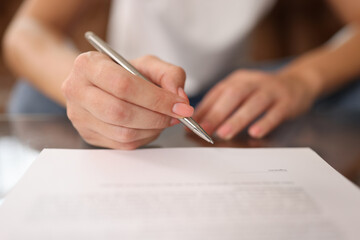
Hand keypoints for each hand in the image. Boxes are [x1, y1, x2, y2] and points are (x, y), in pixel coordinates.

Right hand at [62, 53, 192, 148]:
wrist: (99, 84)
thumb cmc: (123, 72)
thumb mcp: (148, 64)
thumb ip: (169, 74)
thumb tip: (178, 97)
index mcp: (88, 65)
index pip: (124, 85)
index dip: (156, 98)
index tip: (180, 105)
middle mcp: (76, 90)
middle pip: (121, 112)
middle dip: (156, 117)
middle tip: (176, 115)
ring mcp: (79, 116)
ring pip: (122, 132)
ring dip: (152, 129)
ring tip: (164, 119)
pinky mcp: (88, 135)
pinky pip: (122, 144)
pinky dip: (144, 137)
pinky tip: (150, 127)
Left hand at [193, 69, 316, 138]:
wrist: (298, 83)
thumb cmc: (262, 92)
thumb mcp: (241, 92)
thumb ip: (221, 103)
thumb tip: (198, 120)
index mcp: (238, 79)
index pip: (217, 93)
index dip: (203, 108)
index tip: (191, 124)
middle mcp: (253, 82)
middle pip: (233, 95)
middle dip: (217, 113)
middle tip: (204, 129)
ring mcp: (271, 91)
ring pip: (253, 103)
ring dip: (237, 119)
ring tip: (223, 134)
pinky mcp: (287, 101)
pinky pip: (276, 113)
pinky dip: (265, 123)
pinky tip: (255, 133)